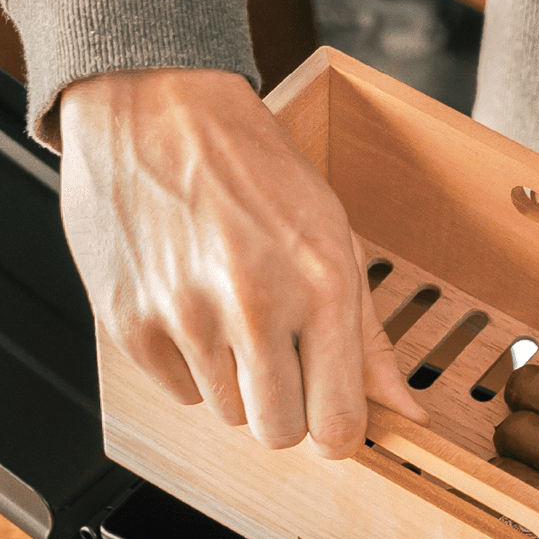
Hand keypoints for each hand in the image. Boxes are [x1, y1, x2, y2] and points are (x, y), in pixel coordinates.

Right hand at [57, 67, 426, 457]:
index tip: (331, 422)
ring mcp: (186, 317)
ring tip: (229, 314)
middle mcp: (255, 306)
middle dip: (284, 411)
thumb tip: (407, 414)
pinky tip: (190, 305)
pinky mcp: (130, 323)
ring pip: (226, 415)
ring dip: (234, 382)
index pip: (338, 423)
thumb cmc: (252, 167)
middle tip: (277, 362)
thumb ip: (369, 338)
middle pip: (279, 433)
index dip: (338, 436)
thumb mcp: (334, 237)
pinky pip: (176, 392)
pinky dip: (187, 365)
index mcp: (320, 286)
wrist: (155, 103)